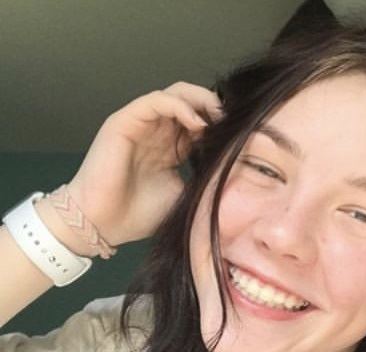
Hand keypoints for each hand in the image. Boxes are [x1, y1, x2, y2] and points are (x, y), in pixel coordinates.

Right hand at [64, 82, 222, 251]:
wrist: (104, 223)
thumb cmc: (139, 215)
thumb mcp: (184, 196)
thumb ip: (202, 178)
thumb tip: (232, 171)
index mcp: (171, 149)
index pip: (200, 124)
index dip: (221, 126)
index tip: (242, 137)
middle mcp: (157, 132)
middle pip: (191, 103)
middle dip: (215, 108)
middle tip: (234, 122)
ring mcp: (141, 124)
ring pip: (175, 94)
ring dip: (201, 101)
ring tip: (219, 118)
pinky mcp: (125, 121)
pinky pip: (156, 100)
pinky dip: (180, 106)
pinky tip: (198, 123)